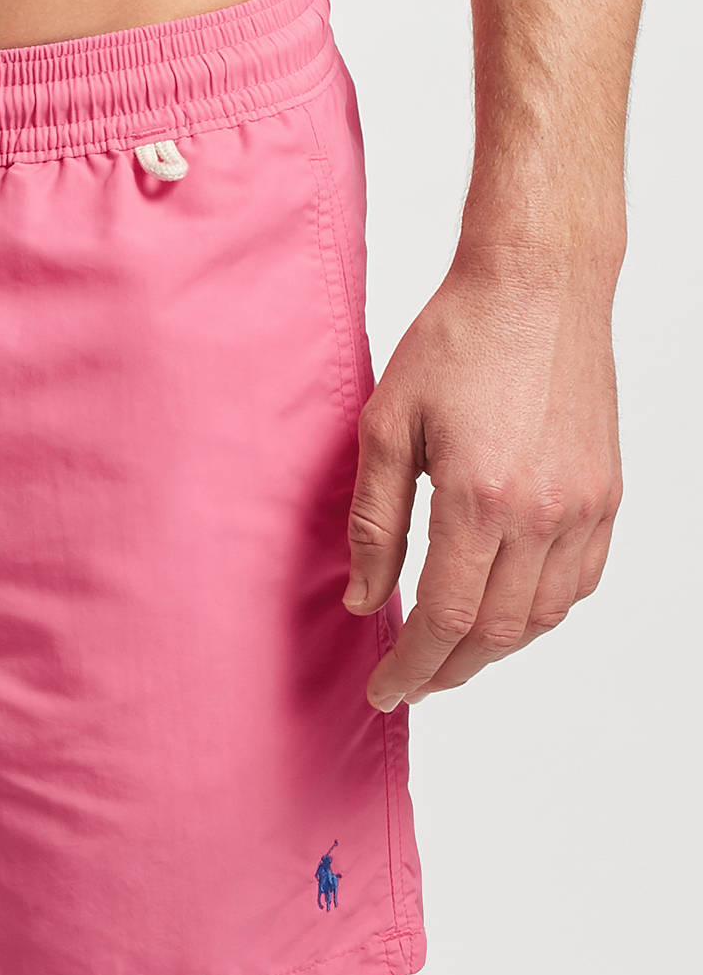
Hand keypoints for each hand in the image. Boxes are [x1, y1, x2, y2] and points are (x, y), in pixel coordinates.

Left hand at [343, 250, 622, 710]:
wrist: (538, 284)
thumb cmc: (457, 340)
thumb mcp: (387, 426)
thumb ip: (375, 523)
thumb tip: (366, 600)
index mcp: (479, 498)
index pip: (446, 619)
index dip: (412, 667)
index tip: (386, 690)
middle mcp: (543, 512)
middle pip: (496, 633)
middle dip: (448, 671)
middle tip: (410, 682)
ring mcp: (584, 505)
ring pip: (543, 617)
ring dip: (494, 649)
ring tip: (450, 654)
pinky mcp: (607, 492)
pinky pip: (581, 581)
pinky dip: (541, 612)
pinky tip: (505, 612)